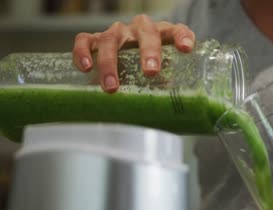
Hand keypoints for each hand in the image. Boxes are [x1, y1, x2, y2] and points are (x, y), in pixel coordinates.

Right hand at [72, 14, 195, 92]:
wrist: (126, 59)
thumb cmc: (148, 68)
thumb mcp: (162, 75)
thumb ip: (167, 87)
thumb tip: (171, 113)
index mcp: (162, 34)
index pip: (176, 30)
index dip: (182, 37)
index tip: (186, 49)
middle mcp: (139, 29)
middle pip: (145, 32)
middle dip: (148, 52)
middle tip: (151, 73)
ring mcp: (117, 32)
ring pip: (112, 40)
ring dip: (111, 63)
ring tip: (112, 88)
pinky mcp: (95, 38)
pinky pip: (85, 40)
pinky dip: (83, 52)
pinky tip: (86, 68)